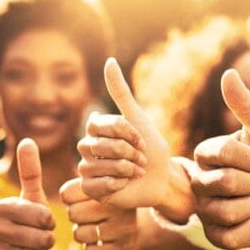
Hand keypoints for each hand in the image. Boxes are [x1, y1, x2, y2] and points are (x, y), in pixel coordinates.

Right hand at [0, 139, 54, 249]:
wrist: (0, 246)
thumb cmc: (21, 219)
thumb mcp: (29, 195)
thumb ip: (30, 171)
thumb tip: (27, 140)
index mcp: (1, 207)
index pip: (42, 216)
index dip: (49, 221)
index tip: (45, 222)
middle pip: (40, 240)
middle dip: (48, 241)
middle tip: (44, 239)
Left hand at [61, 177, 138, 249]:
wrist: (142, 229)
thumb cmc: (109, 206)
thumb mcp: (97, 191)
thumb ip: (77, 188)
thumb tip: (65, 196)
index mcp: (110, 187)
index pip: (68, 194)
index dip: (71, 199)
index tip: (83, 199)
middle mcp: (119, 206)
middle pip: (72, 213)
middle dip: (77, 216)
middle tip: (91, 215)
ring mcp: (123, 229)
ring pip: (79, 234)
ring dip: (83, 233)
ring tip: (98, 228)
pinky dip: (92, 247)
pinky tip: (104, 241)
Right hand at [78, 58, 190, 218]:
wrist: (162, 180)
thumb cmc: (152, 150)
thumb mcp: (138, 119)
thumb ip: (120, 93)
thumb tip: (108, 61)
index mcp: (96, 129)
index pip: (101, 124)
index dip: (125, 132)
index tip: (141, 139)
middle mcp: (88, 147)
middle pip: (100, 145)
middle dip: (128, 152)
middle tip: (140, 159)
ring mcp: (87, 168)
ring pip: (97, 165)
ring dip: (125, 169)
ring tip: (136, 172)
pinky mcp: (90, 188)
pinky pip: (95, 184)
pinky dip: (116, 184)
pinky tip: (125, 185)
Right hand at [191, 70, 249, 248]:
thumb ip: (245, 104)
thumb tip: (228, 73)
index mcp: (207, 156)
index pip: (218, 154)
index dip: (247, 157)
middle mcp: (201, 183)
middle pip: (221, 183)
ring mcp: (208, 212)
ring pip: (223, 211)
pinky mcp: (219, 237)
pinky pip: (226, 236)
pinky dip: (247, 228)